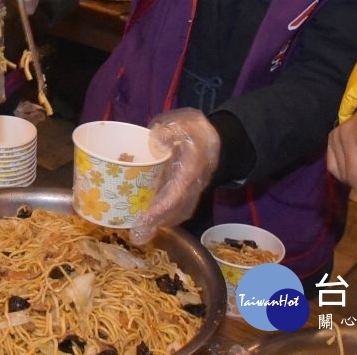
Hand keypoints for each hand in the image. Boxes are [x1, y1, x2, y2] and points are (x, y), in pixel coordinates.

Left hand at [130, 109, 220, 245]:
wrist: (218, 138)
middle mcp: (194, 183)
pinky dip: (167, 216)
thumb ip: (169, 132)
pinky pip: (181, 208)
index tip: (147, 216)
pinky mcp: (190, 191)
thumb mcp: (182, 126)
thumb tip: (157, 139)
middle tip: (138, 230)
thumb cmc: (195, 131)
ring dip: (163, 222)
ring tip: (142, 229)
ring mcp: (194, 189)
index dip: (163, 207)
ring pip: (180, 212)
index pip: (178, 192)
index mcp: (192, 168)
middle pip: (178, 209)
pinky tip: (152, 218)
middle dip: (159, 222)